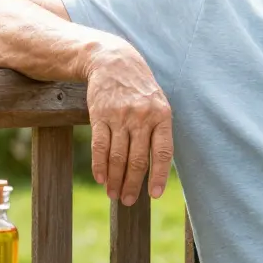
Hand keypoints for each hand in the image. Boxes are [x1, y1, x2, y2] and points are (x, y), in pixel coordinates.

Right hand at [86, 39, 173, 205]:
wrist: (114, 62)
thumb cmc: (140, 89)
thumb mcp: (158, 104)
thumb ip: (159, 131)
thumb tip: (158, 169)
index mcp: (162, 115)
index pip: (162, 153)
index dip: (158, 176)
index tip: (154, 195)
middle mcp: (142, 117)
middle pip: (137, 160)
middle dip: (132, 184)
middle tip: (128, 200)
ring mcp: (120, 116)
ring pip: (117, 157)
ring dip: (115, 179)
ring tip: (113, 193)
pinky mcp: (100, 115)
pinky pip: (100, 146)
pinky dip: (100, 166)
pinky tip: (101, 178)